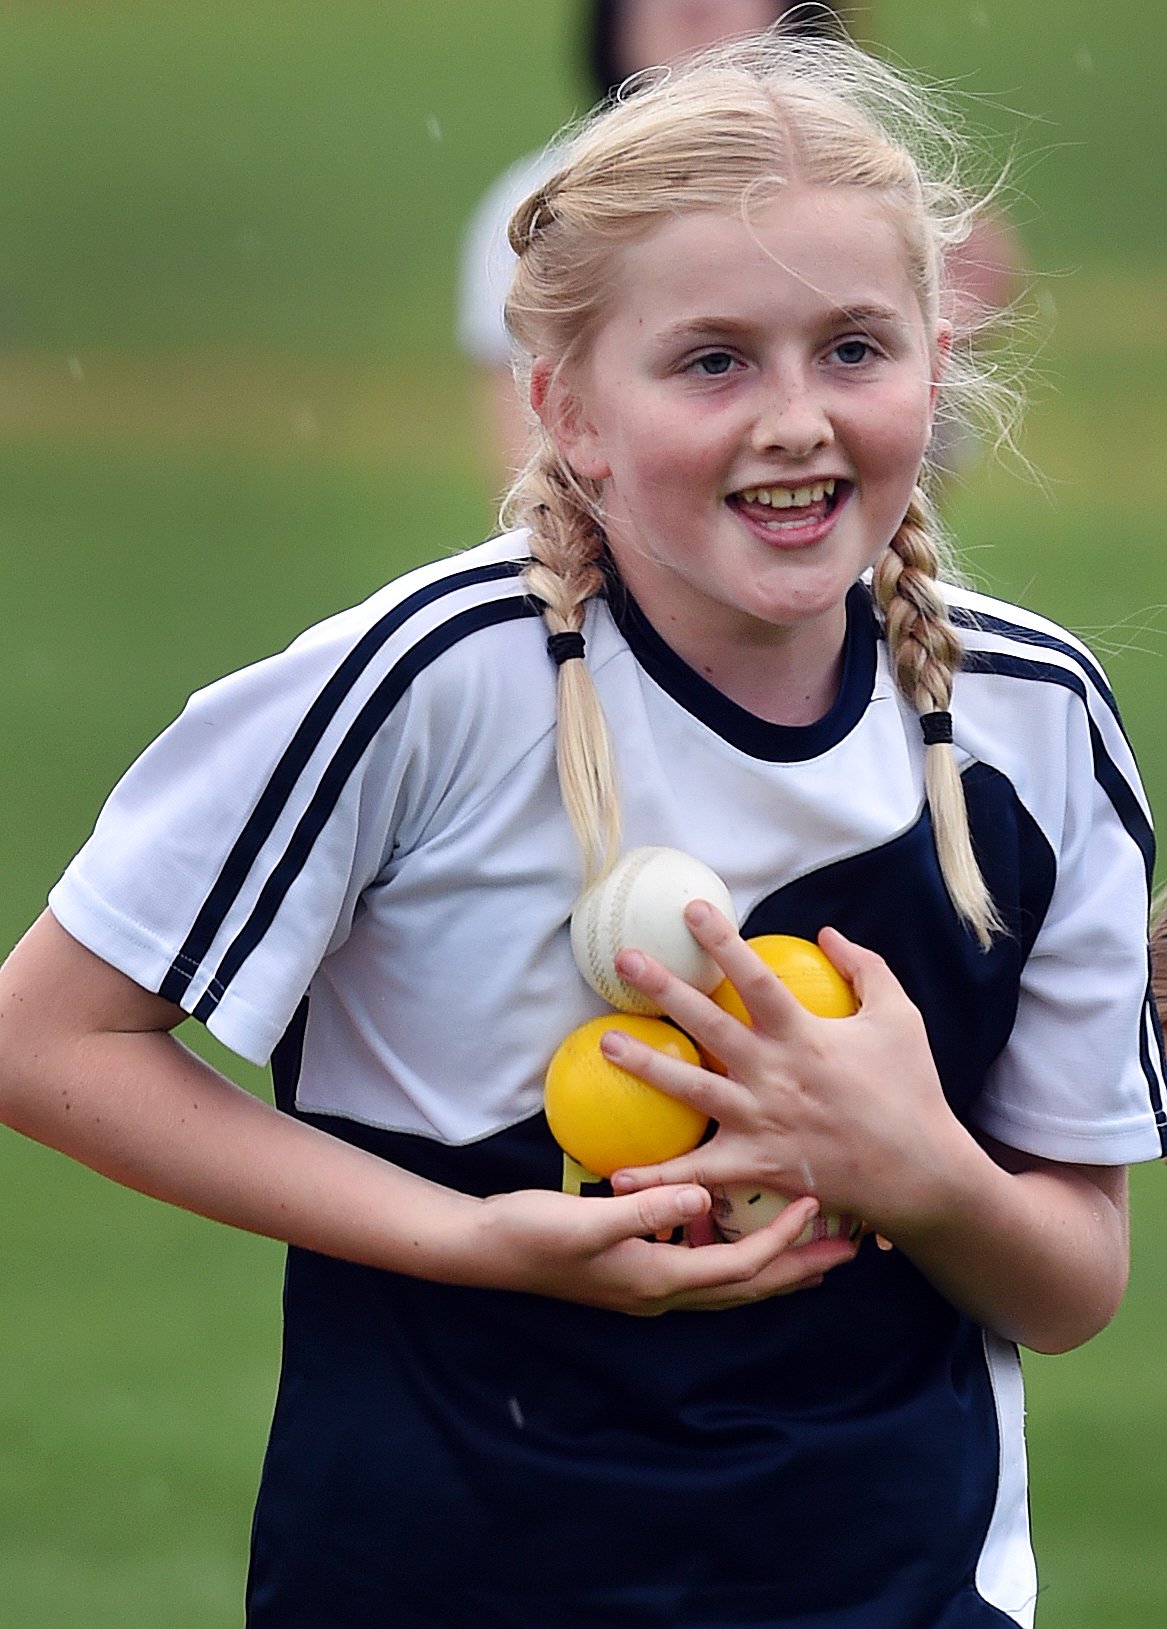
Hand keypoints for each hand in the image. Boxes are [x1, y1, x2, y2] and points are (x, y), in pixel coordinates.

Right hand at [473, 1184, 856, 1314]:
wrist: (484, 1250)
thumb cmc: (532, 1232)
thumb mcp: (588, 1219)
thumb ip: (645, 1210)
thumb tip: (700, 1198)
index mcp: (657, 1281)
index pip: (740, 1265)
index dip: (782, 1240)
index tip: (816, 1204)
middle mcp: (660, 1292)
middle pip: (746, 1287)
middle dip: (798, 1269)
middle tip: (849, 1253)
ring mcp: (647, 1287)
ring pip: (727, 1282)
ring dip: (772, 1266)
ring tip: (809, 1246)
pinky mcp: (634, 1271)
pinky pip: (701, 1267)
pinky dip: (732, 1254)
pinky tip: (732, 1228)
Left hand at [603, 906, 963, 1235]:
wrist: (921, 1173)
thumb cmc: (911, 1091)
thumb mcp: (899, 1018)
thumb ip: (866, 968)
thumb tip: (827, 932)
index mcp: (805, 1035)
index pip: (756, 977)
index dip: (722, 941)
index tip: (690, 909)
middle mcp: (775, 1074)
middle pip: (709, 1025)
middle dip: (664, 989)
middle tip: (624, 959)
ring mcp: (761, 1121)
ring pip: (692, 1090)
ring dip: (646, 1066)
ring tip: (606, 1042)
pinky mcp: (757, 1165)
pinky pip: (700, 1172)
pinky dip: (660, 1177)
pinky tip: (619, 1174)